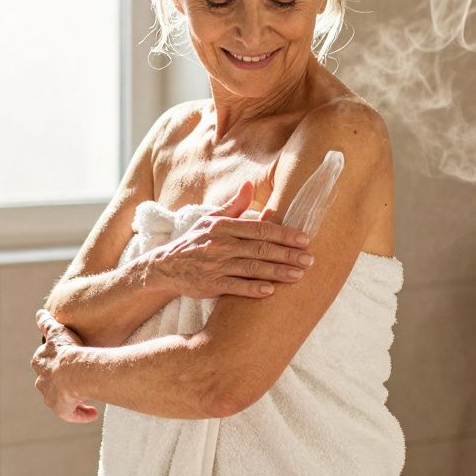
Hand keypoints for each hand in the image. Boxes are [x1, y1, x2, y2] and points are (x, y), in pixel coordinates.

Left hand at [32, 309, 98, 422]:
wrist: (74, 371)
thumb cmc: (68, 350)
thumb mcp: (57, 331)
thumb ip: (46, 322)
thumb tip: (39, 313)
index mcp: (40, 361)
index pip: (44, 363)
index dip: (55, 363)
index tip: (66, 363)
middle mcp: (42, 380)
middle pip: (49, 382)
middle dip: (60, 381)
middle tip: (76, 379)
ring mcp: (51, 395)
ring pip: (60, 398)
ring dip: (72, 397)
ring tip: (87, 395)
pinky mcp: (61, 408)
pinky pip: (71, 414)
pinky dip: (81, 414)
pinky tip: (92, 413)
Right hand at [144, 181, 315, 299]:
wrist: (165, 267)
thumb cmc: (194, 242)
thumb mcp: (210, 220)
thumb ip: (233, 205)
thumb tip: (250, 184)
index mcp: (223, 226)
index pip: (259, 228)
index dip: (283, 233)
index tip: (305, 238)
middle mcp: (220, 244)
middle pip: (260, 248)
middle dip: (287, 254)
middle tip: (310, 259)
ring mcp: (215, 265)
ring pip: (252, 267)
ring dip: (277, 272)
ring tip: (298, 275)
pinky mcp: (209, 285)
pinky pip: (235, 287)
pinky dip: (253, 288)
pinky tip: (270, 291)